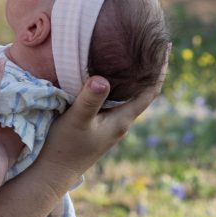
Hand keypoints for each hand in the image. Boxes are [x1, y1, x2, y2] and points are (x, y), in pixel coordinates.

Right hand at [41, 52, 168, 184]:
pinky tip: (104, 73)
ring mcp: (107, 125)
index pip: (150, 92)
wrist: (50, 174)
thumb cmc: (63, 147)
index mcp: (122, 120)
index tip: (165, 45)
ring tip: (129, 51)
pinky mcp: (95, 126)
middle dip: (146, 68)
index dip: (159, 69)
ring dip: (129, 75)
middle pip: (140, 91)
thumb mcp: (76, 120)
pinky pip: (110, 100)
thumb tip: (103, 79)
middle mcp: (119, 123)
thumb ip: (90, 99)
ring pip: (125, 95)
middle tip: (148, 42)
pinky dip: (113, 84)